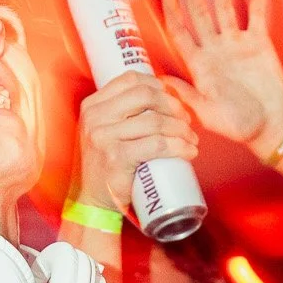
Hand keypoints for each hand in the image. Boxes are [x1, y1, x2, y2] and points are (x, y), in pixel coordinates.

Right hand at [77, 72, 198, 212]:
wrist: (91, 203)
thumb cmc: (106, 167)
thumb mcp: (103, 132)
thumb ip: (119, 115)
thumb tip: (161, 97)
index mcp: (92, 106)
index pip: (130, 79)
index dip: (158, 85)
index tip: (172, 102)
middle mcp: (95, 117)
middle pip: (145, 95)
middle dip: (173, 106)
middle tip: (186, 122)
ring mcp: (103, 137)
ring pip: (154, 121)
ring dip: (181, 129)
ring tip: (191, 140)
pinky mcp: (115, 158)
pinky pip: (156, 145)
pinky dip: (178, 147)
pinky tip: (188, 152)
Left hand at [158, 0, 282, 155]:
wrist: (269, 126)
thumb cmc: (238, 125)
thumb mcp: (207, 114)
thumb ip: (186, 96)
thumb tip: (162, 80)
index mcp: (198, 64)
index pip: (180, 30)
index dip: (173, 10)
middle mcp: (214, 47)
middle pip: (200, 9)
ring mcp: (236, 42)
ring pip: (227, 4)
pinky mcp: (259, 41)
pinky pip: (258, 12)